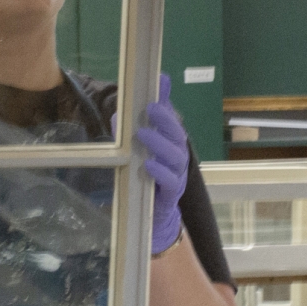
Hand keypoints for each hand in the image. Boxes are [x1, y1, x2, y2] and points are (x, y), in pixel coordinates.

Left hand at [135, 74, 188, 254]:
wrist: (152, 214)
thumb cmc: (146, 175)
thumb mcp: (138, 147)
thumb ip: (136, 123)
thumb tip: (127, 104)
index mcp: (172, 144)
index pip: (173, 120)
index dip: (167, 105)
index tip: (157, 92)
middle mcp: (178, 157)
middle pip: (179, 136)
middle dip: (166, 121)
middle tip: (151, 109)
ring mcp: (177, 176)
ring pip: (177, 158)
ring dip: (160, 144)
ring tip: (142, 134)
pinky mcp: (172, 196)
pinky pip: (170, 183)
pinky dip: (160, 172)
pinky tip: (147, 165)